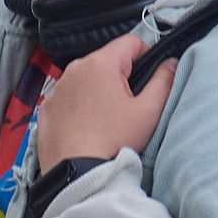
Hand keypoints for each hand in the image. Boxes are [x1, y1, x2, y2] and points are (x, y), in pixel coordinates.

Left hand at [35, 33, 176, 168]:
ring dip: (99, 92)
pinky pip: (69, 98)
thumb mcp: (148, 112)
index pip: (131, 42)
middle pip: (107, 61)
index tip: (148, 80)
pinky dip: (79, 107)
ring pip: (87, 80)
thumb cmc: (112, 143)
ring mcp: (57, 90)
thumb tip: (171, 63)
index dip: (146, 57)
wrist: (76, 175)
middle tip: (129, 107)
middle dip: (121, 78)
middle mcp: (74, 70)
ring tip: (107, 120)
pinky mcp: (47, 109)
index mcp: (100, 64)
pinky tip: (87, 127)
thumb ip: (164, 81)